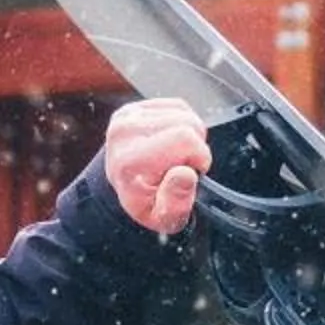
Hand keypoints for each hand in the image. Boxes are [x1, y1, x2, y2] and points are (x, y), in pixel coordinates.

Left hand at [102, 96, 209, 235]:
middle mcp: (124, 132)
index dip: (200, 156)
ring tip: (177, 156)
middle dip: (196, 146)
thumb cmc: (145, 203)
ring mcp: (128, 116)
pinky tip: (173, 143)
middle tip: (182, 166)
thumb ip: (176, 203)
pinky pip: (178, 106)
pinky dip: (183, 124)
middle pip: (188, 123)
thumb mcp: (163, 218)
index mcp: (129, 161)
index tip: (192, 173)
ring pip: (186, 113)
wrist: (123, 188)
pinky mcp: (136, 107)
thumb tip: (185, 174)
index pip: (184, 138)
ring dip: (191, 136)